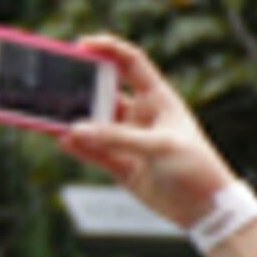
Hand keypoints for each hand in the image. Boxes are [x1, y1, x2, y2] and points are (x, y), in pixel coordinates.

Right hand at [55, 36, 238, 229]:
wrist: (208, 210)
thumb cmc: (197, 168)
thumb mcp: (161, 147)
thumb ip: (117, 138)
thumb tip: (75, 130)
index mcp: (158, 99)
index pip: (130, 63)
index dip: (107, 49)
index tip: (80, 45)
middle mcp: (141, 116)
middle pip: (103, 93)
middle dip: (79, 87)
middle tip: (53, 84)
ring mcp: (130, 141)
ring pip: (93, 125)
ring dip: (73, 120)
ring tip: (48, 115)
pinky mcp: (122, 166)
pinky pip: (93, 152)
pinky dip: (77, 147)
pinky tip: (61, 139)